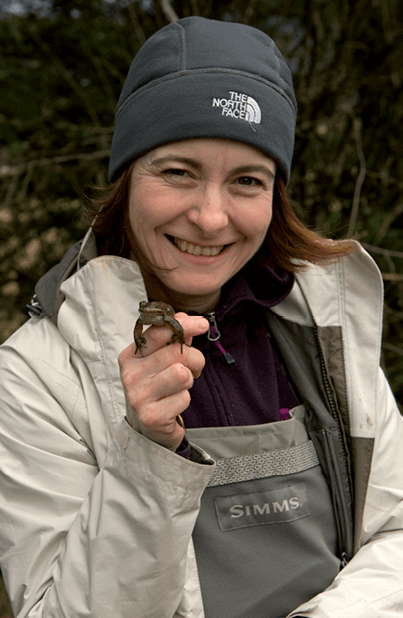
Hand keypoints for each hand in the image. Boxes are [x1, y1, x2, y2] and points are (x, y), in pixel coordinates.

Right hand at [118, 313, 208, 450]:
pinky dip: (185, 400)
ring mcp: (139, 396)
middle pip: (177, 352)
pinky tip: (173, 405)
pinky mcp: (152, 416)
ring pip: (182, 374)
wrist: (146, 430)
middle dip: (195, 359)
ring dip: (189, 380)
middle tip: (194, 368)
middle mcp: (130, 375)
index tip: (202, 324)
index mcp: (130, 357)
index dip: (184, 325)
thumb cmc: (156, 389)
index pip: (158, 332)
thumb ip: (171, 340)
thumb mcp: (159, 362)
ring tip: (180, 387)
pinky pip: (184, 398)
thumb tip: (183, 317)